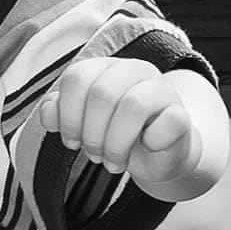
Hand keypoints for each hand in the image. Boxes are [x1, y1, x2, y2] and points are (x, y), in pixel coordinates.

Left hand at [37, 59, 228, 202]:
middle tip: (94, 155)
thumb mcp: (85, 125)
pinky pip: (167, 122)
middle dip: (92, 134)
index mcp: (106, 68)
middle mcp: (134, 70)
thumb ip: (61, 114)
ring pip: (132, 105)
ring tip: (114, 161)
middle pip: (101, 93)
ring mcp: (161, 88)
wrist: (160, 155)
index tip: (72, 141)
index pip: (77, 77)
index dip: (68, 115)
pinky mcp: (181, 114)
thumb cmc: (118, 135)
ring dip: (116, 143)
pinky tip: (148, 149)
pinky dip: (151, 142)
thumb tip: (48, 113)